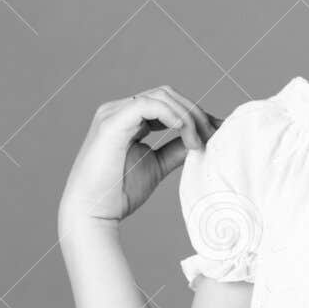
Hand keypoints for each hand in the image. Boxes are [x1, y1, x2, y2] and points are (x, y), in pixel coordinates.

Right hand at [58, 85, 222, 224]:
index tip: (216, 131)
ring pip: (161, 96)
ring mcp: (113, 113)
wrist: (92, 212)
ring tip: (198, 142)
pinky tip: (185, 132)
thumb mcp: (157, 165)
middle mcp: (119, 110)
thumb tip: (201, 139)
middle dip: (195, 112)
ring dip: (187, 116)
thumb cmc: (119, 192)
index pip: (167, 102)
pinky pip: (148, 105)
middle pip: (167, 94)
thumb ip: (176, 149)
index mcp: (127, 118)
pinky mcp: (111, 122)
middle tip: (213, 135)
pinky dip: (172, 115)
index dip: (194, 113)